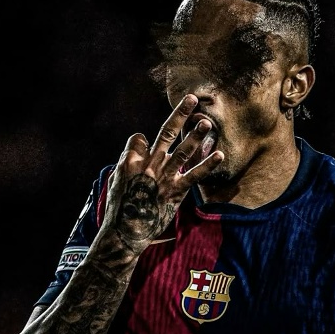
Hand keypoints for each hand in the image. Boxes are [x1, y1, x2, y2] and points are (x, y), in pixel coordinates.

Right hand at [102, 94, 222, 251]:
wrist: (125, 234)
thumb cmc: (118, 209)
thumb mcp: (114, 183)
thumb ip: (126, 163)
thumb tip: (137, 147)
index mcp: (129, 162)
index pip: (139, 139)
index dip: (141, 140)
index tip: (143, 145)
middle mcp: (148, 165)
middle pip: (165, 134)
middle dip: (179, 115)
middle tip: (191, 99)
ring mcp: (163, 178)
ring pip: (182, 151)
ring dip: (195, 135)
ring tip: (206, 122)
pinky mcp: (176, 192)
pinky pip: (194, 175)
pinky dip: (207, 165)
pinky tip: (219, 155)